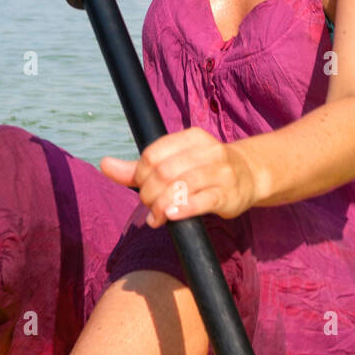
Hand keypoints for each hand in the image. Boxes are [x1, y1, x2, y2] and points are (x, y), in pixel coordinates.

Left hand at [101, 128, 259, 227]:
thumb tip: (104, 164)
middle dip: (149, 193)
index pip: (153, 154)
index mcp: (190, 138)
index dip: (140, 175)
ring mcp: (219, 172)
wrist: (249, 175)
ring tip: (157, 217)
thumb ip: (138, 167)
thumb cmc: (203, 170)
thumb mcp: (173, 162)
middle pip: (164, 172)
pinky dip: (181, 209)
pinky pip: (201, 201)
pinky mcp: (228, 194)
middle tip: (149, 206)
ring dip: (161, 205)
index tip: (142, 188)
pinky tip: (170, 216)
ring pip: (180, 186)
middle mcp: (207, 151)